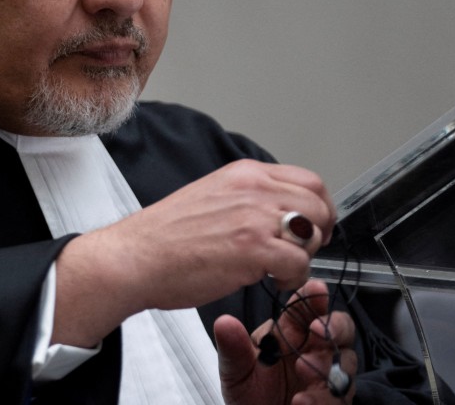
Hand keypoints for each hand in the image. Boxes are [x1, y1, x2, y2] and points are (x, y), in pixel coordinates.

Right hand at [52, 159, 335, 346]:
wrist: (136, 257)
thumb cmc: (164, 236)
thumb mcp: (211, 195)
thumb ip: (247, 198)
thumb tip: (277, 213)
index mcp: (244, 174)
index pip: (308, 180)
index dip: (318, 207)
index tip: (313, 226)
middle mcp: (253, 189)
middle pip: (319, 204)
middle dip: (319, 232)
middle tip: (302, 252)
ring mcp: (254, 217)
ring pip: (313, 232)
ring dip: (304, 255)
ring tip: (281, 269)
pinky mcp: (253, 249)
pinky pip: (299, 263)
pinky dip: (294, 278)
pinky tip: (273, 281)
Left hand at [215, 280, 356, 404]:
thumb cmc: (248, 393)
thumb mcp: (236, 371)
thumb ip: (234, 349)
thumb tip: (224, 322)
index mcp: (290, 332)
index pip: (307, 306)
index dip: (315, 296)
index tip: (317, 290)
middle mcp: (313, 349)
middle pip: (340, 327)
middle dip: (334, 326)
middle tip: (319, 331)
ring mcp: (326, 375)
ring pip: (345, 361)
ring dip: (327, 365)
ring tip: (303, 369)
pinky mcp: (334, 400)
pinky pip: (340, 396)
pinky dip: (323, 398)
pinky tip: (302, 400)